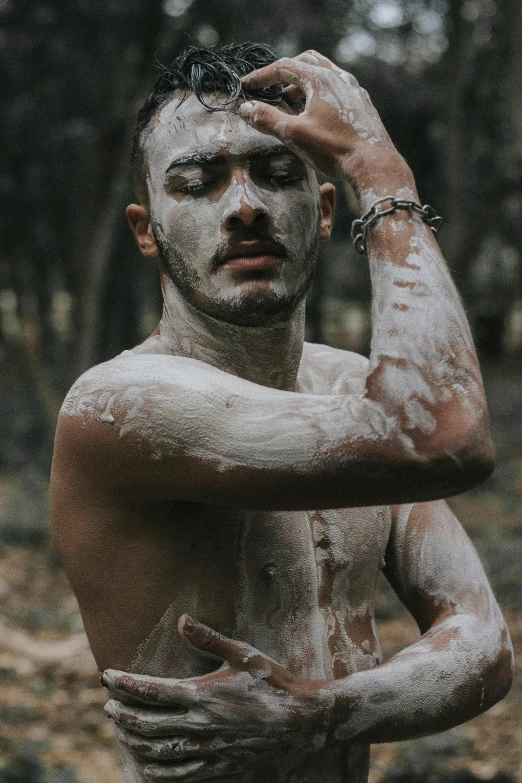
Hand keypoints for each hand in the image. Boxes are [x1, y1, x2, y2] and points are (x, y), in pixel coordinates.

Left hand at [102, 615, 333, 780]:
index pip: (151, 691)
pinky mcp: (217, 767)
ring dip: (133, 740)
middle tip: (108, 702)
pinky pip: (177, 775)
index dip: (125, 684)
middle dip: (121, 712)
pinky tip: (147, 763)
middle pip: (146, 723)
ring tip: (121, 729)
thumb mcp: (242, 653)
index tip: (107, 675)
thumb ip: (208, 638)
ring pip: (156, 752)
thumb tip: (181, 619)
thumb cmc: (271, 680)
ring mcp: (207, 750)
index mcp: (202, 695)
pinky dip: (155, 769)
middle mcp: (200, 725)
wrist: (300, 720)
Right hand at [239, 50, 399, 182]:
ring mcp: (354, 91)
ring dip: (303, 85)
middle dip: (285, 73)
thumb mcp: (294, 134)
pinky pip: (337, 90)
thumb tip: (245, 109)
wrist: (373, 164)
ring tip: (290, 104)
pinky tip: (316, 115)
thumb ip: (268, 119)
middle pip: (307, 62)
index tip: (247, 86)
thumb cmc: (334, 148)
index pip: (285, 67)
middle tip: (271, 87)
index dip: (262, 76)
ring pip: (324, 75)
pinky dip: (320, 95)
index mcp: (321, 79)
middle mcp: (340, 78)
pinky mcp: (362, 106)